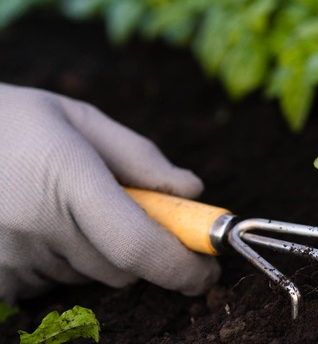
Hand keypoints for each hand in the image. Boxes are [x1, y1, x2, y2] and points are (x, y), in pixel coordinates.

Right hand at [0, 83, 218, 301]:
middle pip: (123, 268)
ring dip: (96, 251)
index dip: (181, 266)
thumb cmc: (17, 122)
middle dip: (141, 248)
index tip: (208, 270)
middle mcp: (37, 225)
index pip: (138, 245)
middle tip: (122, 208)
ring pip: (89, 276)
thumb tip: (193, 190)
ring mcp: (10, 257)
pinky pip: (51, 285)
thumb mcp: (80, 120)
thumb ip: (140, 157)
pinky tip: (35, 224)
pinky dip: (60, 263)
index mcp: (68, 179)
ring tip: (59, 204)